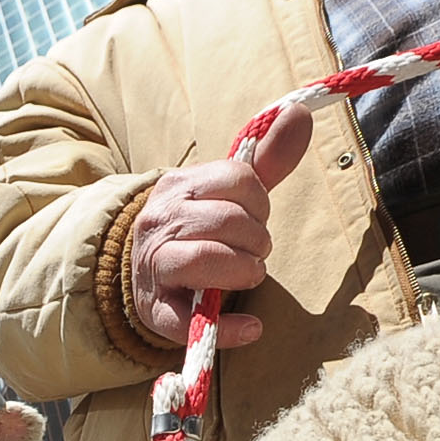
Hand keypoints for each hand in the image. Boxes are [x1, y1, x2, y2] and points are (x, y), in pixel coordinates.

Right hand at [126, 103, 312, 347]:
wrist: (141, 272)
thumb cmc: (195, 228)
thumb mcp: (225, 191)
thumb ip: (265, 158)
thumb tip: (299, 113)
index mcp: (179, 186)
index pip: (239, 180)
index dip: (260, 203)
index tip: (254, 217)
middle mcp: (160, 221)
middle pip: (230, 220)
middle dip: (257, 240)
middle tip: (252, 251)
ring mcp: (154, 266)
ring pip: (209, 259)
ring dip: (245, 272)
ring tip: (246, 274)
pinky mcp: (157, 310)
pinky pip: (193, 321)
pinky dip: (230, 326)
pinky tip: (250, 327)